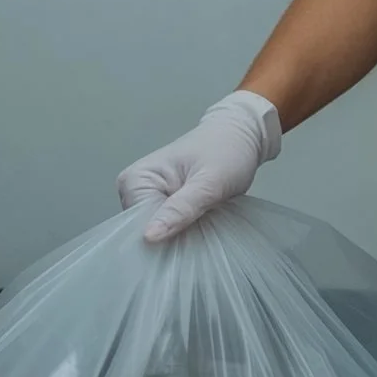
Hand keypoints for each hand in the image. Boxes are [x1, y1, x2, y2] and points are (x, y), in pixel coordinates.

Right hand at [115, 91, 281, 241]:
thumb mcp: (209, 182)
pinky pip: (170, 229)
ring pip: (160, 234)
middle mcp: (134, 190)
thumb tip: (149, 236)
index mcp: (135, 179)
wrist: (242, 137)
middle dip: (175, 239)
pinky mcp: (163, 204)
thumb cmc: (227, 151)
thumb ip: (181, 209)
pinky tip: (203, 226)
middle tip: (205, 229)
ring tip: (206, 225)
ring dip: (183, 237)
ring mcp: (148, 198)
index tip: (192, 239)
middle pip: (147, 233)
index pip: (139, 226)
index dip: (164, 239)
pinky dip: (187, 232)